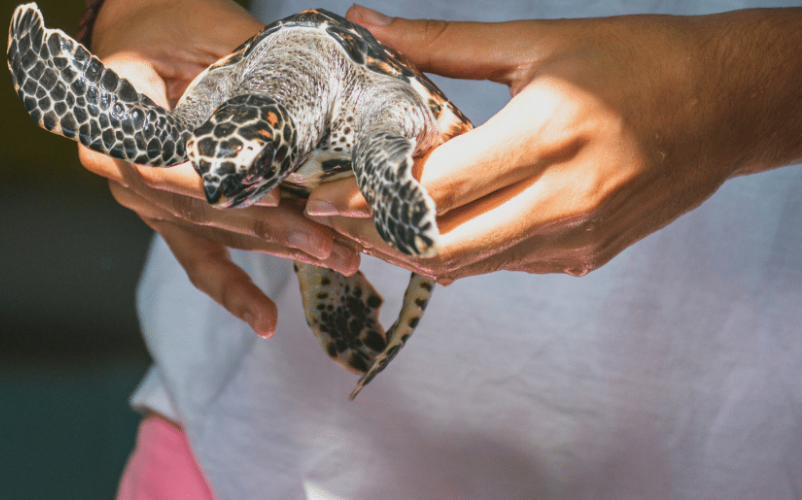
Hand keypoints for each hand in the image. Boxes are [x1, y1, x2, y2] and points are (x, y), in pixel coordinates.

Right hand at [80, 0, 359, 335]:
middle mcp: (125, 173)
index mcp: (115, 123)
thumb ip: (250, 66)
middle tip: (330, 243)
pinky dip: (235, 291)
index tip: (273, 196)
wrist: (143, 33)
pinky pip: (202, 261)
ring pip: (215, 236)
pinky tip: (265, 320)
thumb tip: (322, 99)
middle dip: (272, 228)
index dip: (216, 187)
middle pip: (202, 211)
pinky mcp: (174, 219)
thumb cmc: (171, 22)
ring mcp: (149, 203)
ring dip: (276, 250)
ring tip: (335, 260)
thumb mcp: (209, 29)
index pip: (167, 166)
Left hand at [306, 5, 801, 282]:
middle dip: (376, 238)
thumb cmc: (641, 61)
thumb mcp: (540, 42)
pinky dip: (463, 255)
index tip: (321, 197)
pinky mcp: (587, 256)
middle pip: (442, 245)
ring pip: (470, 267)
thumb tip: (369, 22)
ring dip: (412, 252)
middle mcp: (563, 201)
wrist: (731, 104)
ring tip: (369, 227)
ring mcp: (578, 239)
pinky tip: (433, 232)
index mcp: (548, 137)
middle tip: (331, 220)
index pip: (436, 187)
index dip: (368, 197)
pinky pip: (506, 267)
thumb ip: (445, 43)